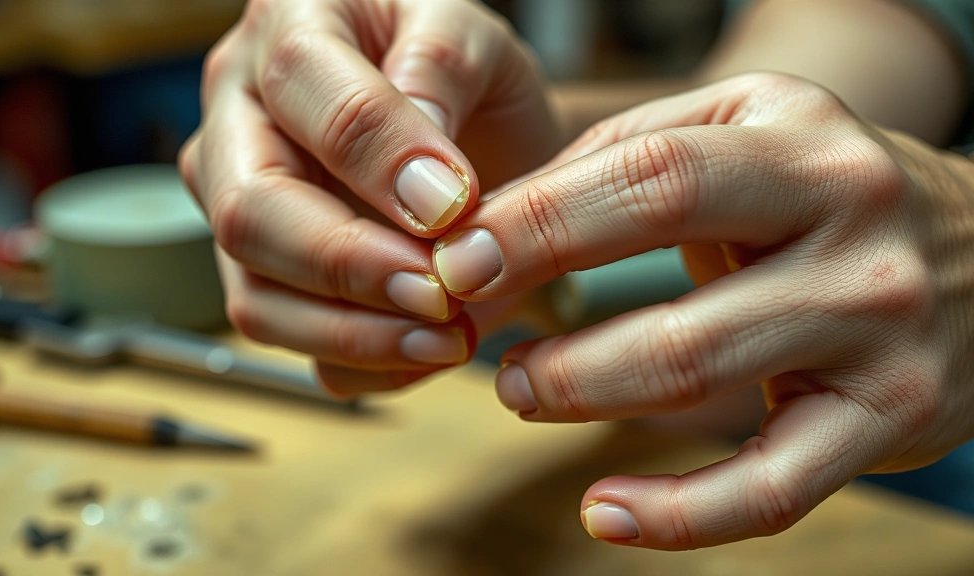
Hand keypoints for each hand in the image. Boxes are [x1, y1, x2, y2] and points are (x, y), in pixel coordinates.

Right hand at [179, 0, 560, 394]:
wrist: (473, 125)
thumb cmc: (462, 72)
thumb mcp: (470, 35)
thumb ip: (444, 72)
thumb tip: (422, 183)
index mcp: (285, 30)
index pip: (300, 91)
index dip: (376, 160)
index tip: (453, 208)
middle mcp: (239, 122)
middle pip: (250, 214)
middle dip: (350, 266)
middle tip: (441, 292)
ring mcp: (240, 208)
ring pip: (256, 297)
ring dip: (354, 333)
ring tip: (446, 337)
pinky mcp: (265, 276)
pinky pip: (290, 340)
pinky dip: (357, 363)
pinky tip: (420, 351)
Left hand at [432, 73, 973, 547]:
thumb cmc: (818, 192)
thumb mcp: (737, 133)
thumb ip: (617, 159)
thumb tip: (488, 230)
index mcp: (796, 137)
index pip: (647, 176)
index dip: (537, 223)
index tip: (457, 264)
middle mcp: (851, 221)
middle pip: (673, 273)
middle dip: (548, 313)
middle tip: (473, 336)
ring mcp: (878, 326)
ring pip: (703, 377)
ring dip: (586, 393)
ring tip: (523, 391)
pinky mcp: (891, 418)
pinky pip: (774, 490)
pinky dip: (679, 516)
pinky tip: (603, 513)